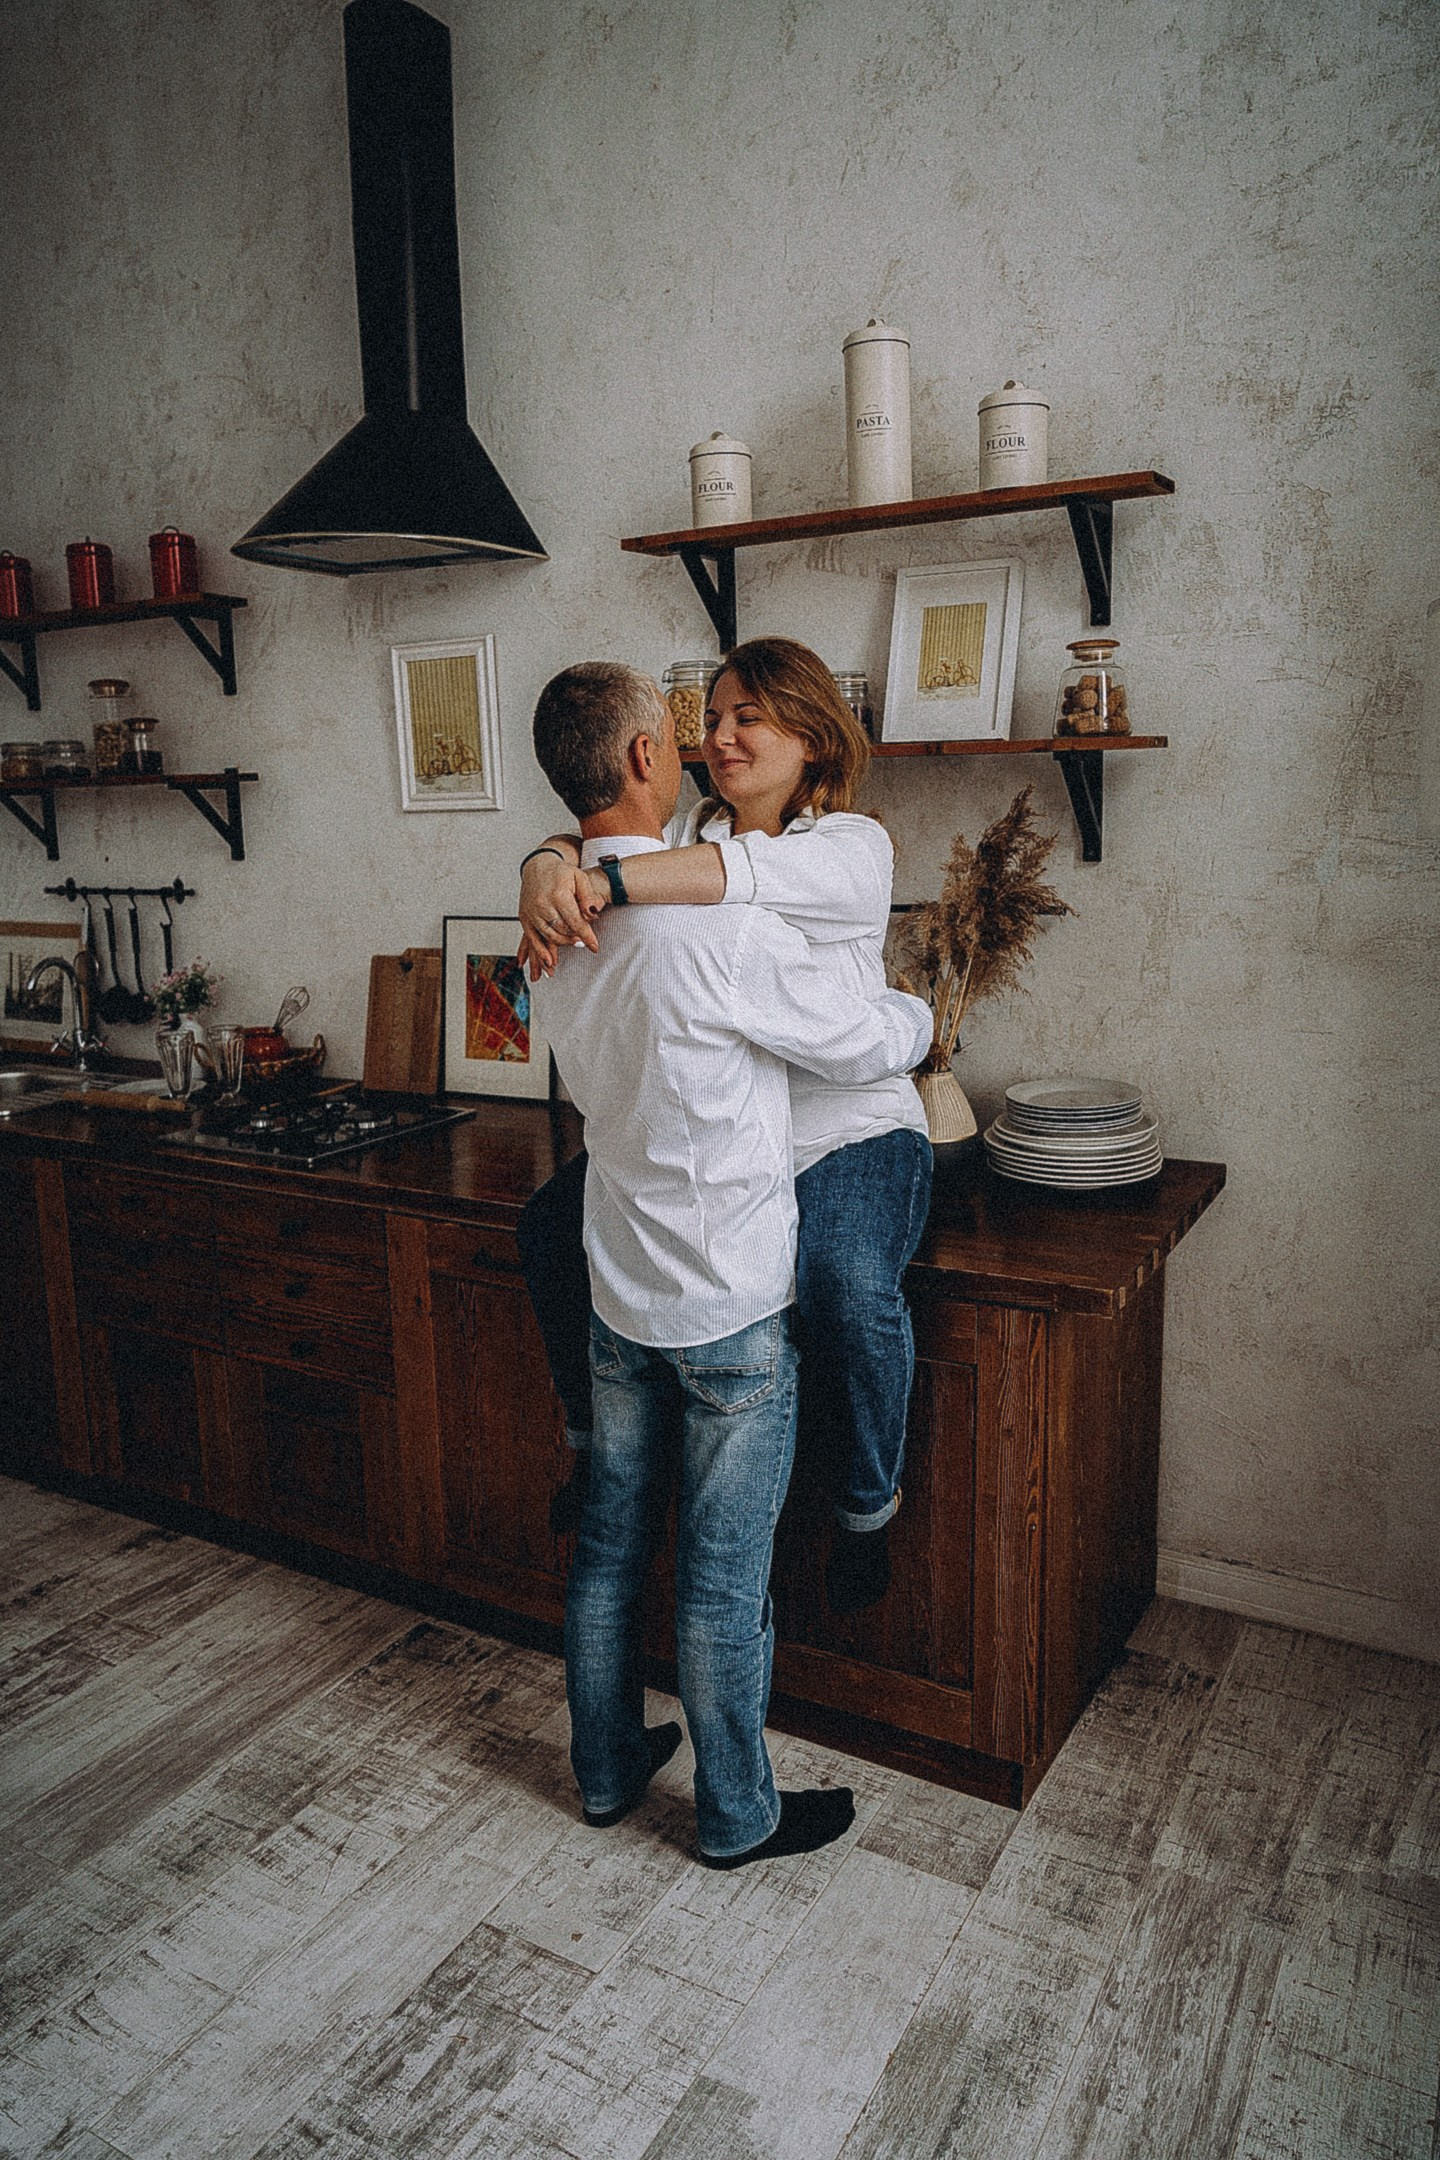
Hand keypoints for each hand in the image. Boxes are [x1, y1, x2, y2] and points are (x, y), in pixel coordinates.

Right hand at [518, 858, 607, 977]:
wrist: (538, 866)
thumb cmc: (560, 872)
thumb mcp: (580, 878)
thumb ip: (588, 896)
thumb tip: (594, 914)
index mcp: (557, 894)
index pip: (575, 921)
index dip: (586, 936)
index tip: (594, 947)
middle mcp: (542, 904)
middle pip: (562, 930)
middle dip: (575, 938)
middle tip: (583, 941)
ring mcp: (532, 912)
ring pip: (550, 936)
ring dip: (562, 944)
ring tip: (573, 943)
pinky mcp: (525, 918)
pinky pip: (532, 940)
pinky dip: (540, 952)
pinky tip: (548, 962)